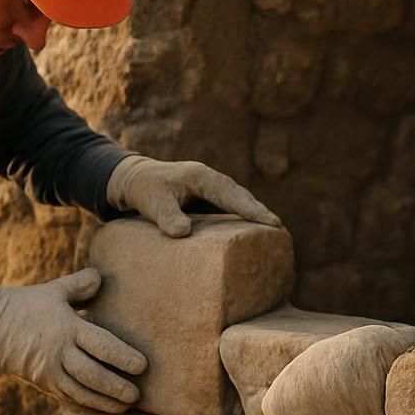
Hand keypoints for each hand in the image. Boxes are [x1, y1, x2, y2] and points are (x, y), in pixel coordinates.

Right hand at [0, 268, 146, 412]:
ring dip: (105, 402)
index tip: (143, 366)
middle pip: (93, 375)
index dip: (123, 357)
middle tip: (138, 395)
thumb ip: (80, 285)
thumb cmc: (23, 304)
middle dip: (117, 387)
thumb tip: (101, 277)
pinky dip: (86, 404)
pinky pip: (67, 397)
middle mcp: (58, 352)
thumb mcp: (53, 289)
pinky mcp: (40, 382)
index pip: (101, 345)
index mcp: (66, 327)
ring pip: (81, 392)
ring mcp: (48, 371)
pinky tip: (102, 408)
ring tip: (126, 406)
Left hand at [107, 155, 282, 237]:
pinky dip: (242, 220)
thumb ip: (167, 216)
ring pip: (238, 202)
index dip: (252, 209)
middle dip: (260, 213)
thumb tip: (183, 233)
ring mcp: (211, 190)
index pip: (232, 194)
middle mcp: (212, 181)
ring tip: (274, 235)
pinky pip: (229, 210)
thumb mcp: (153, 202)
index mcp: (203, 177)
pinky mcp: (208, 201)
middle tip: (280, 231)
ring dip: (254, 216)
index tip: (271, 222)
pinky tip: (250, 237)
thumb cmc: (145, 190)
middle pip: (242, 197)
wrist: (135, 180)